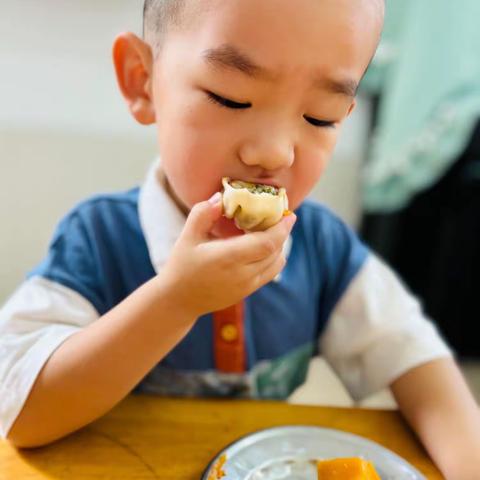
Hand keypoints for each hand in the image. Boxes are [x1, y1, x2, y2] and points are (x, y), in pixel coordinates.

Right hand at [161, 192, 295, 315]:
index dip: (281, 228)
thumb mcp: (187, 236)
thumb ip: (203, 214)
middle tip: (282, 216)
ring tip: (272, 230)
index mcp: (228, 258)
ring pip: (276, 263)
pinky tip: (263, 246)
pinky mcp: (247, 292)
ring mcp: (246, 286)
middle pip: (275, 251)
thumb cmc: (182, 265)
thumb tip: (221, 197)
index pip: (267, 243)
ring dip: (279, 245)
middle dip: (283, 232)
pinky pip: (270, 273)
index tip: (289, 214)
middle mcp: (242, 274)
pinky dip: (273, 258)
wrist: (179, 300)